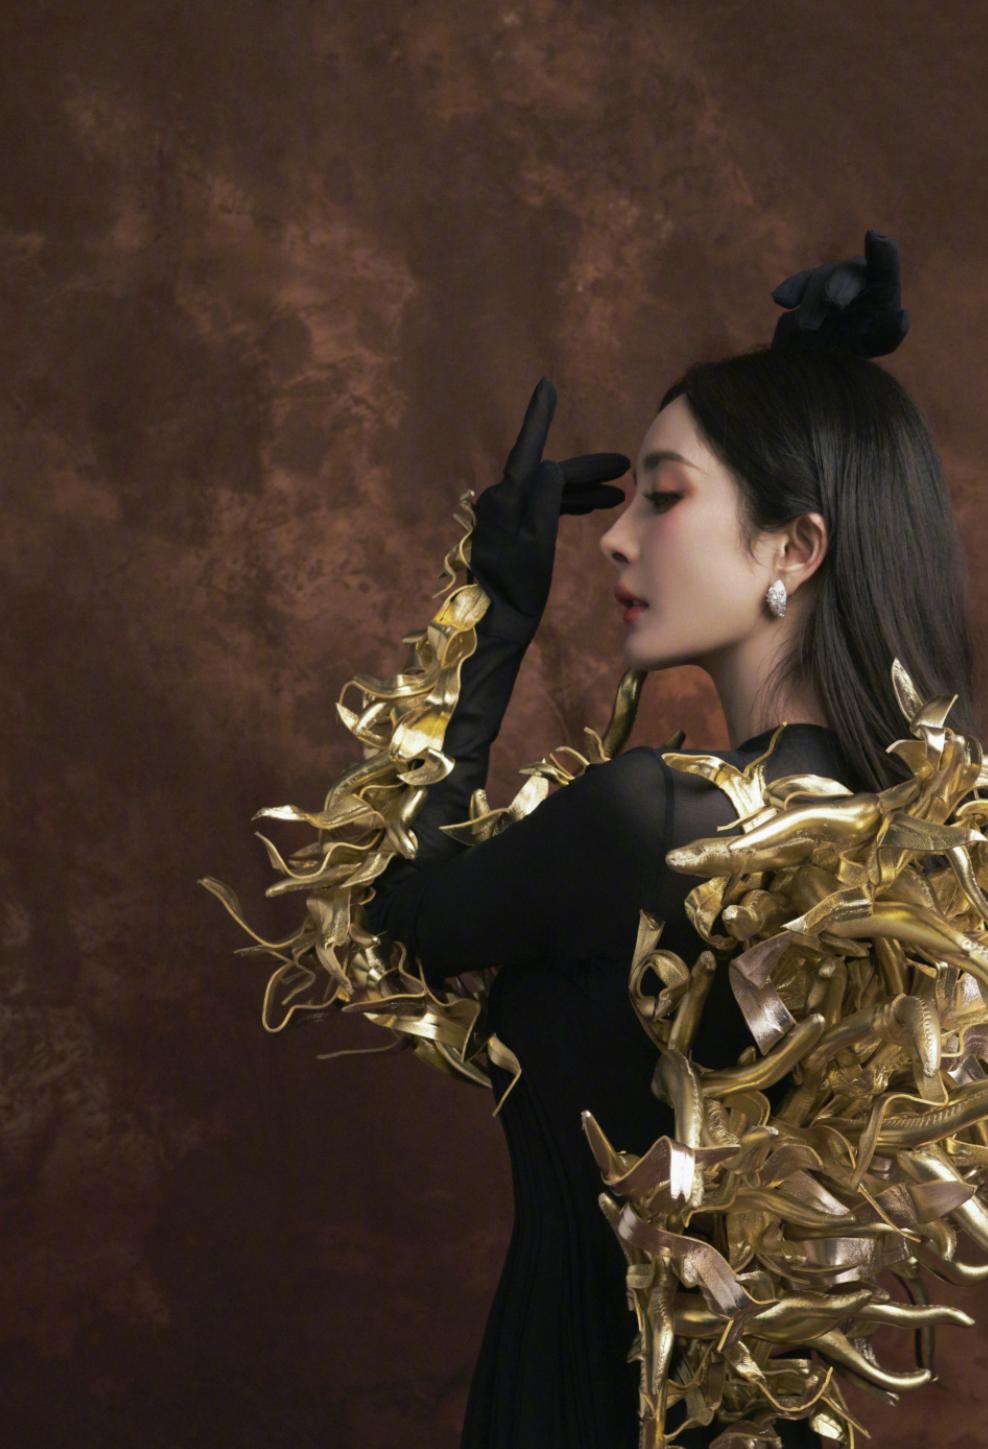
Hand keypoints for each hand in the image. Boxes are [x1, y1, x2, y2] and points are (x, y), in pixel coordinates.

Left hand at [468, 377, 629, 637]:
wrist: (498, 621)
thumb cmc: (518, 588)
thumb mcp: (536, 543)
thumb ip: (544, 500)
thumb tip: (551, 464)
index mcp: (505, 498)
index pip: (528, 448)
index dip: (540, 416)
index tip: (547, 386)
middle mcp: (501, 500)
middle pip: (547, 473)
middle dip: (586, 470)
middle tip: (623, 466)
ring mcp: (505, 515)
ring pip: (549, 490)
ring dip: (582, 489)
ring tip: (618, 492)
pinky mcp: (512, 530)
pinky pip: (543, 506)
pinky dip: (569, 504)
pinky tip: (592, 506)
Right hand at [770, 228, 909, 358]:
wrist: (822, 359)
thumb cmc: (857, 346)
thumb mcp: (877, 344)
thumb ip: (890, 333)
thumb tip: (902, 318)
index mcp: (880, 285)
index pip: (883, 268)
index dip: (881, 253)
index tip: (874, 238)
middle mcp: (855, 277)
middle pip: (847, 274)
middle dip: (839, 286)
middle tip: (833, 304)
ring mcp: (827, 281)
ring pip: (821, 279)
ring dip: (814, 300)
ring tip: (807, 328)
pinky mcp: (803, 291)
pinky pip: (798, 285)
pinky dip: (791, 290)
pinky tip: (781, 300)